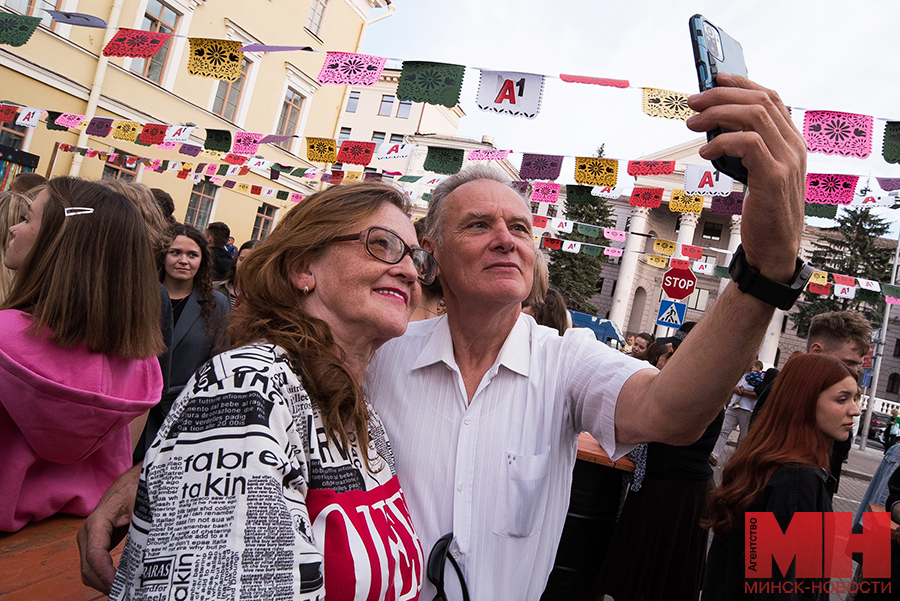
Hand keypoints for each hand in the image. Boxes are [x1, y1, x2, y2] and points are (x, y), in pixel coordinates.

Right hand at [77, 463, 141, 592]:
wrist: (133, 480)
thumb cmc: (137, 489)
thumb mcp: (142, 507)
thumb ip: (141, 529)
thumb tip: (147, 554)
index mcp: (98, 522)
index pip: (95, 555)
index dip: (105, 574)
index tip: (118, 586)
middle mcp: (88, 532)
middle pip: (88, 568)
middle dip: (104, 583)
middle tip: (125, 592)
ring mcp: (90, 538)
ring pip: (89, 570)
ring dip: (103, 582)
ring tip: (124, 589)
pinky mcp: (96, 542)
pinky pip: (95, 565)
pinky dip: (104, 576)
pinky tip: (120, 581)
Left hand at [687, 74, 805, 283]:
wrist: (774, 248)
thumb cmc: (763, 211)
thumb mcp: (755, 172)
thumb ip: (745, 147)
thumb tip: (713, 124)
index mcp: (791, 141)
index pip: (770, 97)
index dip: (741, 84)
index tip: (714, 77)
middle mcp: (794, 145)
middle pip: (759, 101)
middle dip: (721, 95)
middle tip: (692, 102)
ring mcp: (787, 160)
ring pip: (754, 116)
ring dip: (717, 114)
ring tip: (692, 124)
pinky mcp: (774, 177)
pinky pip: (749, 144)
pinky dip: (722, 143)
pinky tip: (705, 153)